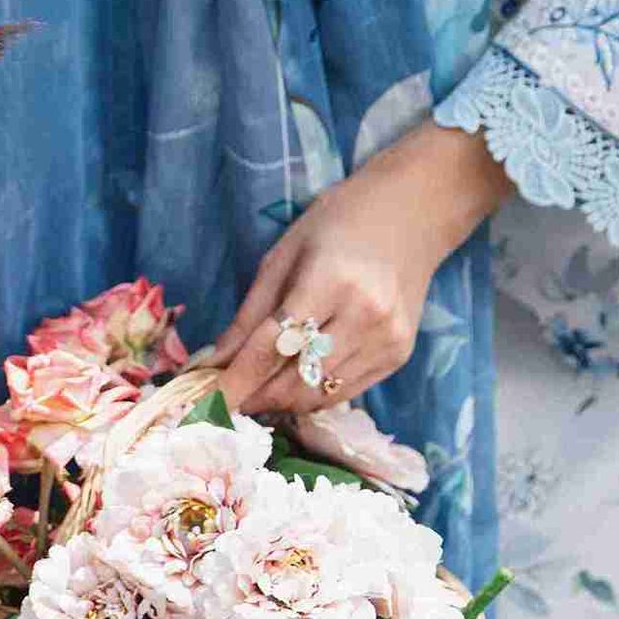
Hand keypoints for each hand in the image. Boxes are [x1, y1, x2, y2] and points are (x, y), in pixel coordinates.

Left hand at [211, 121, 510, 415]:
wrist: (411, 213)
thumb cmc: (337, 224)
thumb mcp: (282, 256)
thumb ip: (248, 315)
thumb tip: (213, 363)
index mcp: (331, 281)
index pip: (274, 346)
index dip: (238, 381)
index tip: (208, 405)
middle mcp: (366, 316)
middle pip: (297, 379)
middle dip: (256, 398)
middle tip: (225, 403)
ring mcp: (388, 340)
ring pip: (320, 394)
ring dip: (280, 404)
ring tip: (254, 396)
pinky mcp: (400, 355)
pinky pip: (345, 392)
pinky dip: (312, 396)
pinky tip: (290, 387)